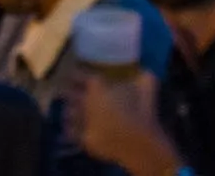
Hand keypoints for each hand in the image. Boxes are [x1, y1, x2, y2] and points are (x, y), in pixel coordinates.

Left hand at [65, 68, 180, 175]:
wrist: (143, 143)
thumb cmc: (144, 111)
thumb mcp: (147, 84)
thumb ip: (142, 74)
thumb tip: (143, 70)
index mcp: (97, 86)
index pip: (77, 75)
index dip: (76, 74)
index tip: (77, 75)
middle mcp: (86, 102)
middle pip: (69, 94)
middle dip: (71, 93)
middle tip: (74, 93)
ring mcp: (84, 122)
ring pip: (68, 112)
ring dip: (70, 110)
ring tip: (72, 110)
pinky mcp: (86, 140)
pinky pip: (71, 132)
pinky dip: (71, 129)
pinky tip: (73, 128)